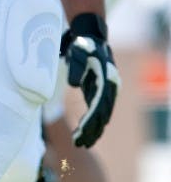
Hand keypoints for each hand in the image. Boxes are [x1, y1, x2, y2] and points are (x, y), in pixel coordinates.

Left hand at [61, 13, 119, 147]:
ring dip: (93, 130)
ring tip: (82, 144)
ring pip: (101, 115)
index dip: (91, 120)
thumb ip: (75, 67)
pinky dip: (92, 122)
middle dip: (92, 130)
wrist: (90, 36)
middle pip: (102, 114)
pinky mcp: (98, 90)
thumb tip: (73, 84)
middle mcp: (109, 88)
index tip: (82, 132)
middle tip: (81, 145)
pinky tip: (85, 132)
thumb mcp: (78, 52)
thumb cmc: (83, 44)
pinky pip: (97, 110)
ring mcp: (105, 90)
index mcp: (106, 80)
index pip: (99, 105)